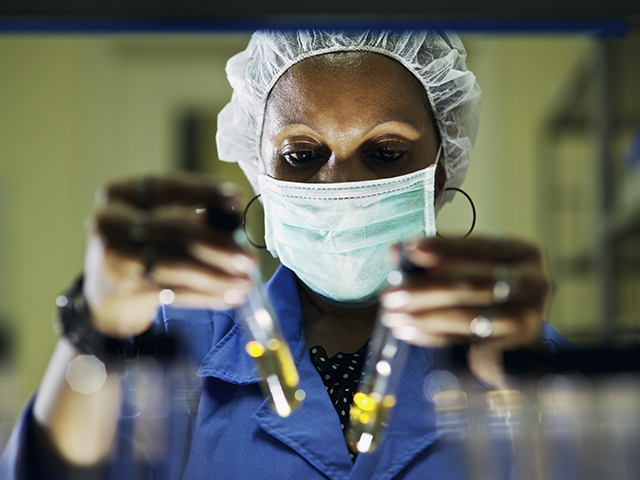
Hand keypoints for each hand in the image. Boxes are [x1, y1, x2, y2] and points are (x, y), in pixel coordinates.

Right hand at [83, 175, 255, 338]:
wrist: (103, 297)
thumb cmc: (141, 248)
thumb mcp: (154, 221)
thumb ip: (190, 215)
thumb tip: (237, 221)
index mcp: (119, 195)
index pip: (165, 185)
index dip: (203, 190)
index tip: (238, 196)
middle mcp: (110, 222)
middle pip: (174, 228)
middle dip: (219, 243)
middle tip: (250, 257)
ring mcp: (115, 259)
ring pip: (177, 264)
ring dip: (218, 275)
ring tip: (247, 281)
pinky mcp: (124, 292)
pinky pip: (176, 292)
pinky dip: (208, 294)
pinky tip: (232, 295)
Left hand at [380, 236, 547, 387]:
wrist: (510, 348)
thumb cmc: (482, 303)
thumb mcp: (461, 275)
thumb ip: (432, 263)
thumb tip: (396, 251)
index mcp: (520, 253)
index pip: (478, 246)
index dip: (443, 248)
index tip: (410, 249)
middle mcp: (532, 279)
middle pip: (471, 282)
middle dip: (424, 288)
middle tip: (389, 294)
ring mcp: (530, 313)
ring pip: (468, 313)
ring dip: (424, 315)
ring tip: (393, 316)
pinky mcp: (517, 345)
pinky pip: (469, 337)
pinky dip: (435, 334)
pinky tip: (411, 332)